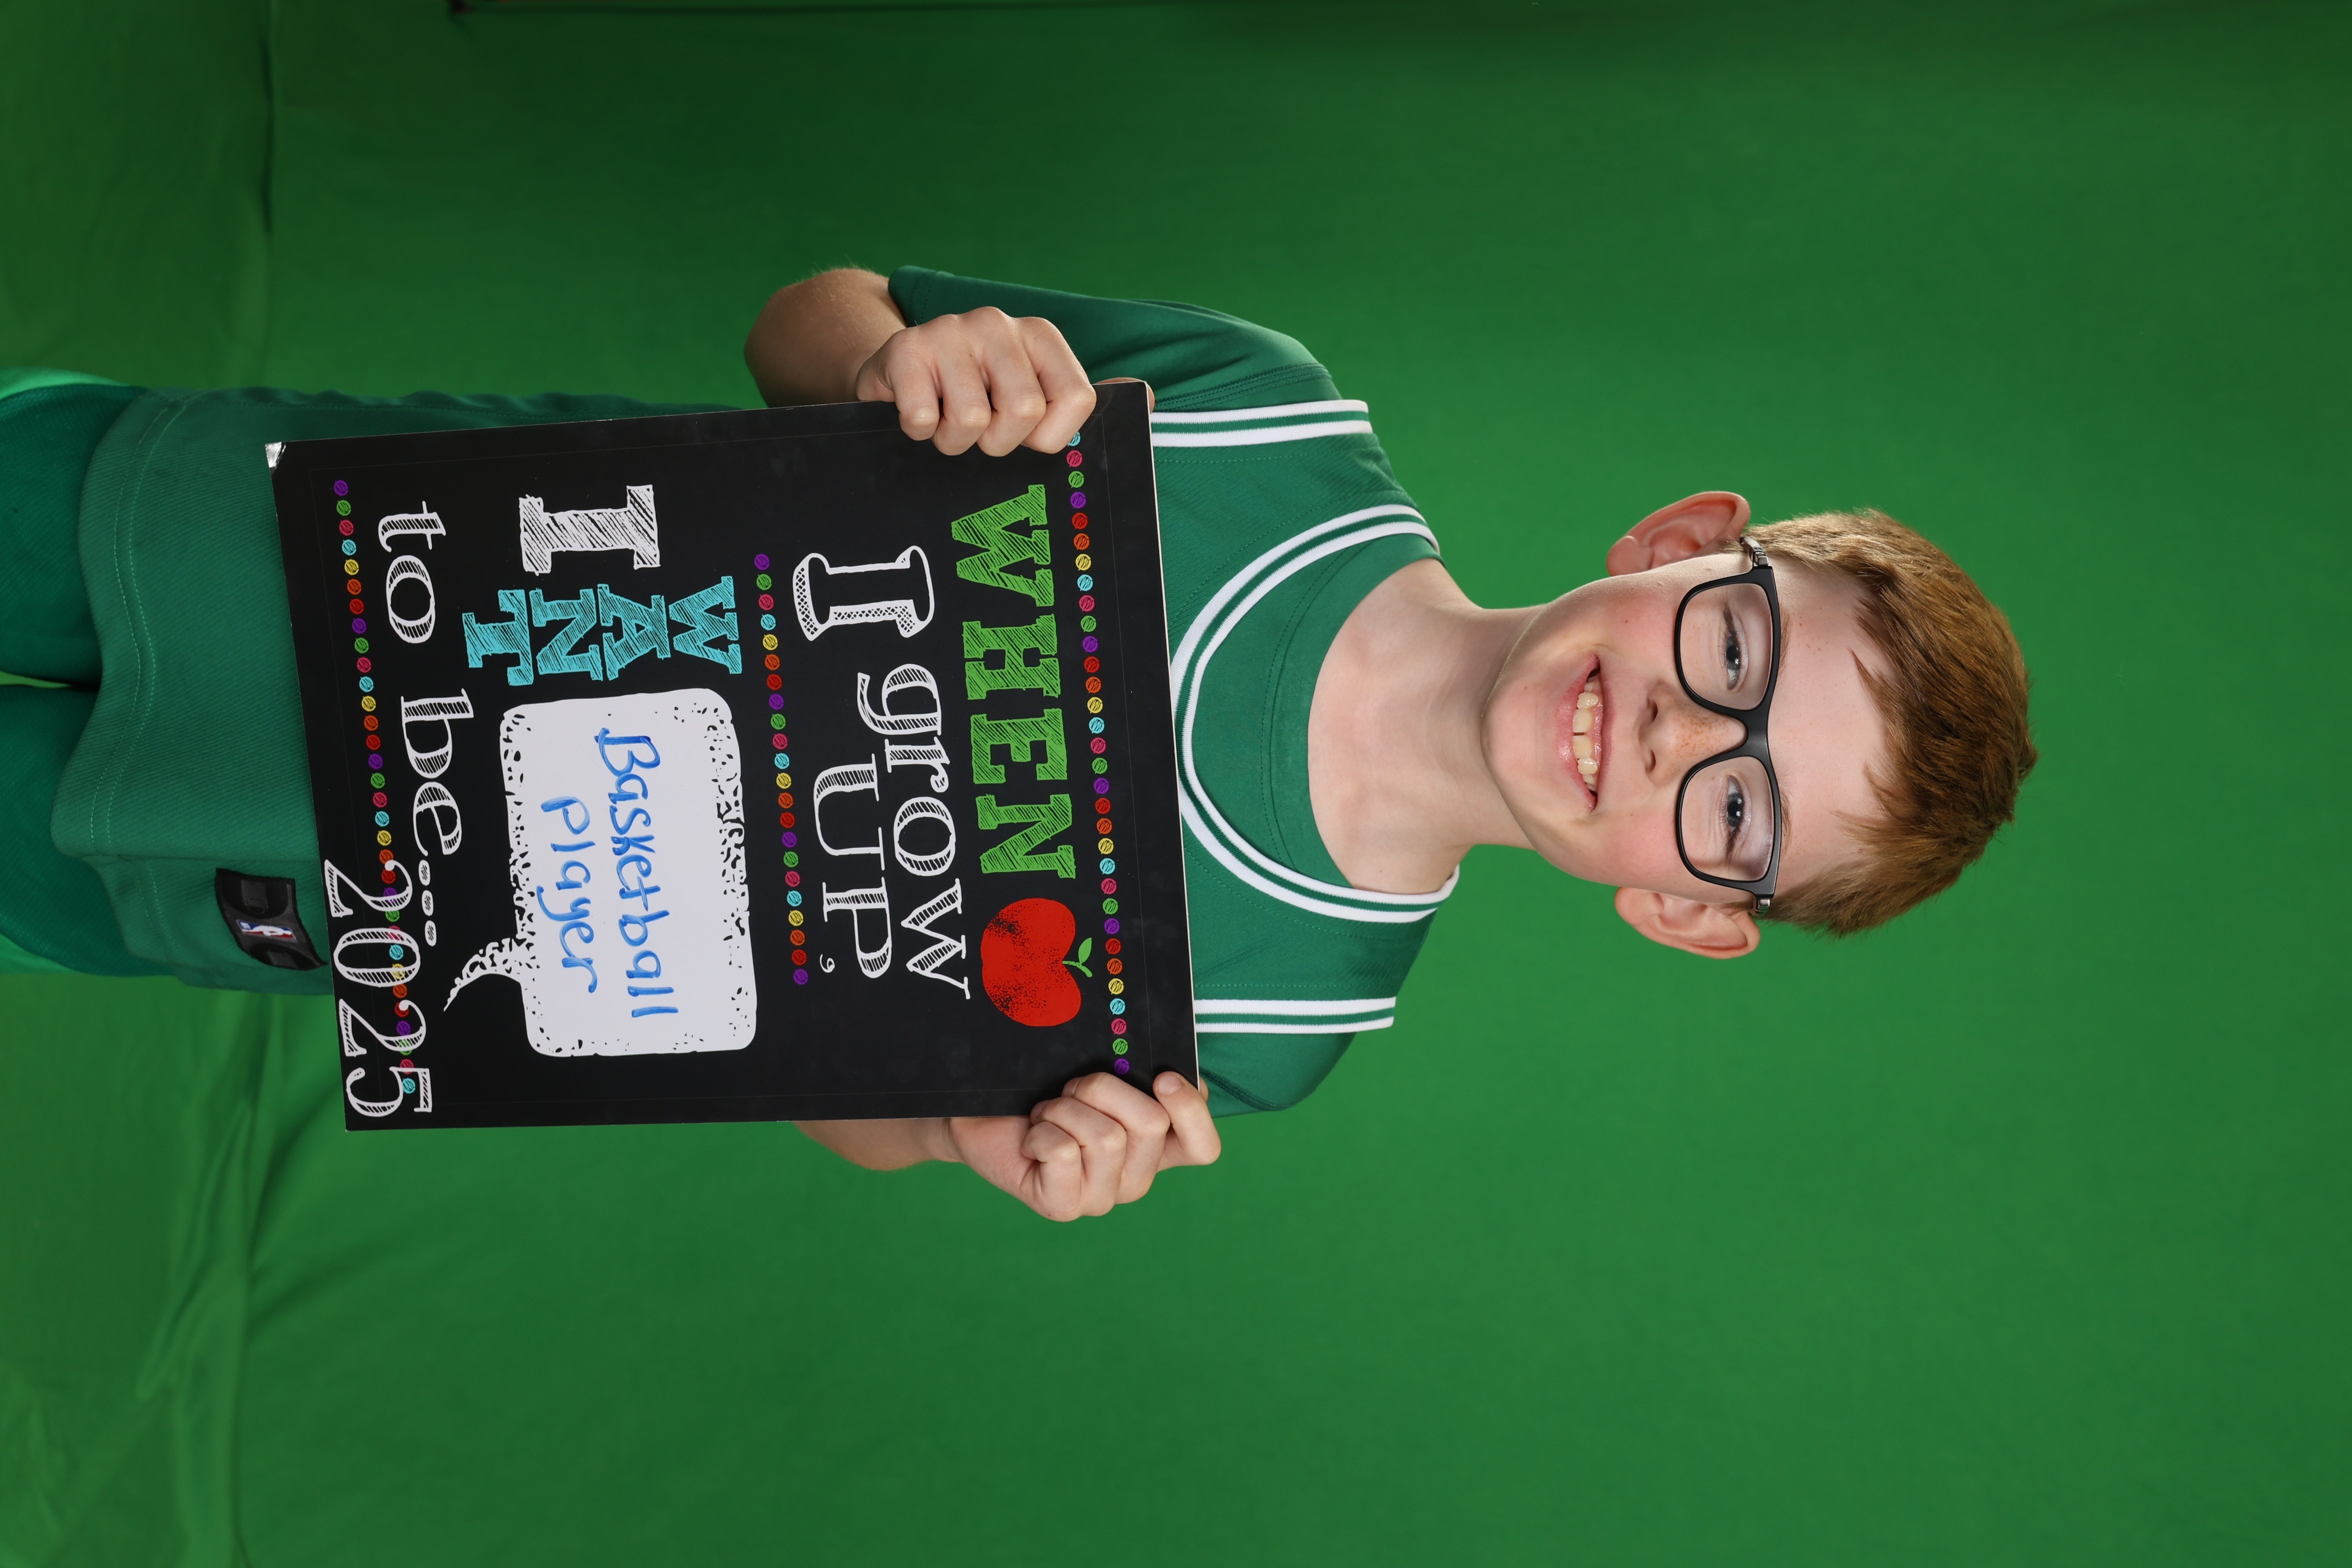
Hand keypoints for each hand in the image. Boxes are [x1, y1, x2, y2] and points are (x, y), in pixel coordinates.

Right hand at [854, 306, 1095, 456]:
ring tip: (945, 418)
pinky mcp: (905, 350)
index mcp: (1040, 336)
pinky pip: (923, 419)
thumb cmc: (972, 395)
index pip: (1077, 398)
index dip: (1049, 435)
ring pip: (970, 421)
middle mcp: (998, 323)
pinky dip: (919, 432)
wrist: (896, 374)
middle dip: (998, 441)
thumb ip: (1079, 400)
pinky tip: (919, 410)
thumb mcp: (1030, 394)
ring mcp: (950, 331)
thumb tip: (1148, 397)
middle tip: (979, 429)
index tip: (1025, 431)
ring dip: (954, 441)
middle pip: (1023, 411)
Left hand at [944, 1071, 1220, 1221]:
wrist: (983, 1112)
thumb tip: (1165, 1065)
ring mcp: (1101, 1198)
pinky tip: (1030, 1138)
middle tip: (1071, 1088)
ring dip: (1066, 1109)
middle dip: (1102, 1087)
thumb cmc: (1043, 1085)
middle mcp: (1135, 1177)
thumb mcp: (1099, 1071)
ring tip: (1047, 1114)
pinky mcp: (1063, 1207)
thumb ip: (1136, 1071)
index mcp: (1155, 1147)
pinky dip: (1041, 1130)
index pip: (1203, 1147)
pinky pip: (1065, 1153)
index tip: (1161, 1076)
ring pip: (1107, 1137)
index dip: (1191, 1109)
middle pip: (1151, 1123)